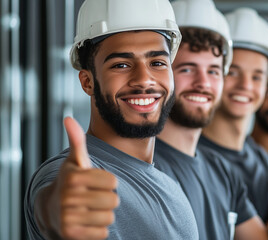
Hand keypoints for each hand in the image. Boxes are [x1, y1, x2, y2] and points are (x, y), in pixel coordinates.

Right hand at [47, 117, 118, 238]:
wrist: (51, 209)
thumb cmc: (71, 181)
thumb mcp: (74, 161)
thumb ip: (77, 141)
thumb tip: (68, 118)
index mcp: (74, 177)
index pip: (113, 182)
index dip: (109, 182)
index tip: (97, 182)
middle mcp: (69, 197)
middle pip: (114, 200)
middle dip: (108, 199)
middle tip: (95, 197)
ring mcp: (68, 217)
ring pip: (109, 218)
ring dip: (104, 214)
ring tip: (91, 209)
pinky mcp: (71, 234)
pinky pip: (103, 233)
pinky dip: (99, 229)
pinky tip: (87, 222)